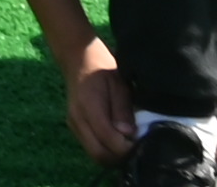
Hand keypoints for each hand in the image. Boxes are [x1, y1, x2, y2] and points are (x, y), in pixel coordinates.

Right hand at [59, 45, 134, 165]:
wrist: (78, 59)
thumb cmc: (102, 69)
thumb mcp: (118, 84)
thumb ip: (122, 110)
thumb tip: (128, 134)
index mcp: (89, 106)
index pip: (108, 139)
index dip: (127, 148)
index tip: (143, 145)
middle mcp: (77, 119)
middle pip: (99, 154)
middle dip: (120, 157)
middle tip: (137, 149)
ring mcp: (74, 124)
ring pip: (94, 155)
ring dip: (113, 157)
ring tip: (128, 146)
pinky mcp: (74, 127)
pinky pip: (91, 148)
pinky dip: (105, 150)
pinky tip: (117, 141)